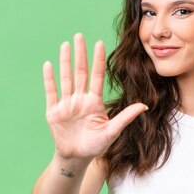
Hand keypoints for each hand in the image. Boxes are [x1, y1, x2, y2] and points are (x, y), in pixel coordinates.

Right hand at [42, 33, 146, 160]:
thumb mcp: (113, 131)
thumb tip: (145, 106)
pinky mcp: (54, 111)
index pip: (97, 76)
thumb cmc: (96, 145)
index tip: (100, 43)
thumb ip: (126, 117)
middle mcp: (80, 99)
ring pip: (66, 78)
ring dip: (65, 61)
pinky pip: (51, 92)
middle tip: (79, 35)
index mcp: (94, 102)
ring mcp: (67, 104)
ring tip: (66, 45)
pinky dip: (49, 79)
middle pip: (80, 72)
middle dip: (80, 54)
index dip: (98, 60)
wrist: (77, 158)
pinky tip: (48, 65)